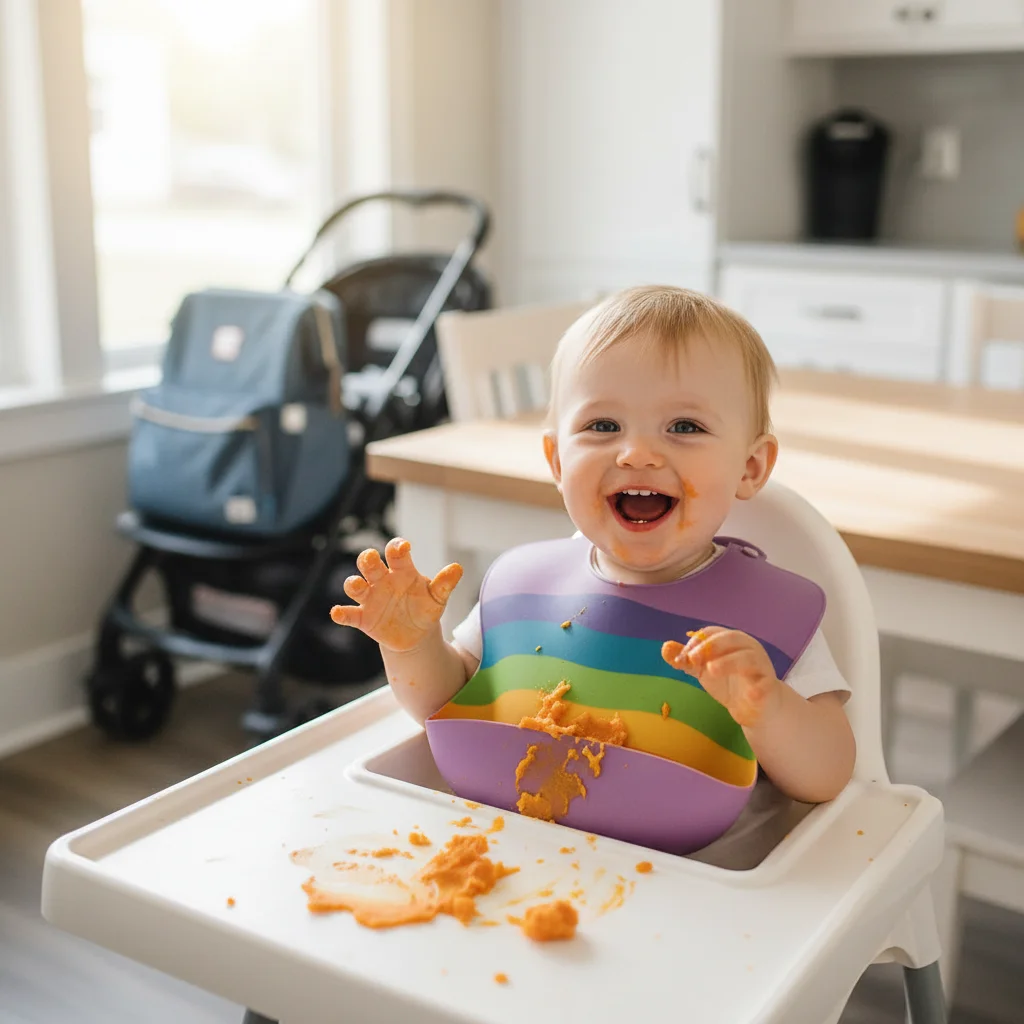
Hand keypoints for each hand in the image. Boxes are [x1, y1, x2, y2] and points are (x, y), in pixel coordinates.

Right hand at [330, 538, 462, 652]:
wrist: (416, 634)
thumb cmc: (425, 608)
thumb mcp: (437, 598)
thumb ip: (444, 584)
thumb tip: (458, 568)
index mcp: (401, 571)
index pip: (395, 553)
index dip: (397, 548)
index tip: (404, 547)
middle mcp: (382, 581)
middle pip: (369, 564)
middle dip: (367, 559)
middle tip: (371, 557)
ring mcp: (371, 599)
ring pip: (355, 585)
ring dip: (354, 583)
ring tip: (358, 585)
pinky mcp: (363, 618)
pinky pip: (349, 614)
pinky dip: (341, 613)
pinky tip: (337, 613)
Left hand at [662, 627, 781, 727]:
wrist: (755, 706)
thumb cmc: (729, 682)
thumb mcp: (704, 669)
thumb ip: (686, 660)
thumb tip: (665, 647)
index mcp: (731, 640)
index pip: (712, 633)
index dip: (696, 642)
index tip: (683, 658)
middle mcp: (748, 648)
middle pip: (732, 639)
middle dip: (711, 646)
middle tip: (693, 659)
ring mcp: (760, 666)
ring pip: (748, 658)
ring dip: (729, 662)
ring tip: (711, 670)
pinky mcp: (769, 686)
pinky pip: (766, 684)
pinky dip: (758, 688)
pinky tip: (749, 694)